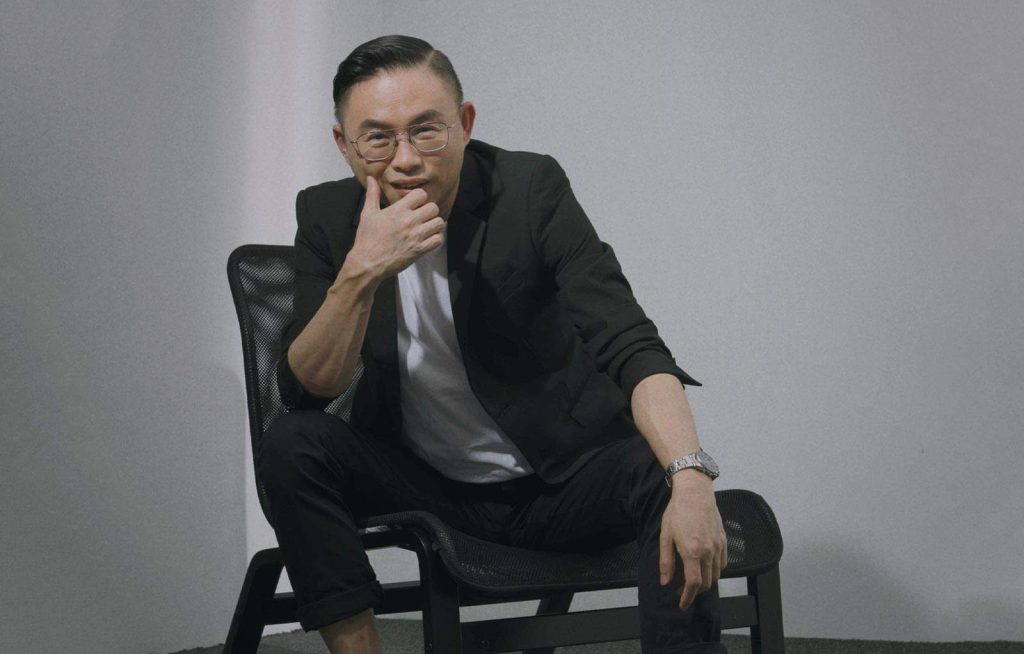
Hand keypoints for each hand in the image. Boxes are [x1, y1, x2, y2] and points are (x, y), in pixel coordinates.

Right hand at [346, 175, 444, 279]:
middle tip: (422, 217)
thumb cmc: (367, 238)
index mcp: (398, 210)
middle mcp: (409, 221)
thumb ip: (372, 194)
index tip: (415, 204)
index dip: (420, 198)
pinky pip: (438, 240)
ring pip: (439, 223)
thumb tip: (371, 177)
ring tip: (426, 228)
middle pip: (433, 207)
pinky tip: (427, 240)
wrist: (368, 263)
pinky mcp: (419, 250)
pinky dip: (435, 239)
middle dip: (429, 211)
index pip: (421, 194)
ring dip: (434, 225)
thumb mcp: (368, 214)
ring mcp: (416, 236)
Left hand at [658, 471, 727, 610]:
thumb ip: (666, 561)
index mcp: (693, 552)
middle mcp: (708, 551)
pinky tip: (705, 568)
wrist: (695, 493)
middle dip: (694, 592)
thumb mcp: (665, 536)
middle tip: (681, 592)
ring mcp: (718, 546)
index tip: (681, 604)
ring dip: (706, 583)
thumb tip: (665, 582)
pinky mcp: (723, 540)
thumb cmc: (678, 512)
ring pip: (716, 574)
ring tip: (692, 581)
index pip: (694, 584)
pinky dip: (715, 571)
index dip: (687, 597)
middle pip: (707, 583)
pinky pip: (723, 563)